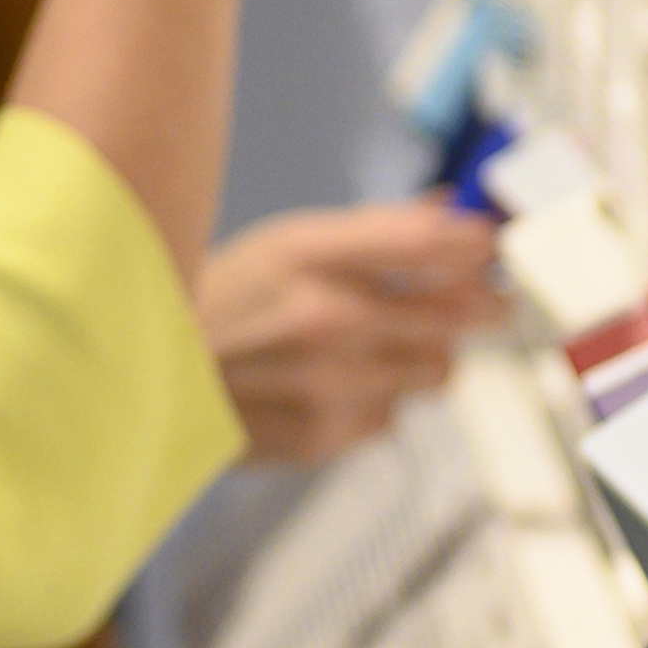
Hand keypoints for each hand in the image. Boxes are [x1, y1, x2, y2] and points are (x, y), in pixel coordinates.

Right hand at [199, 200, 500, 463]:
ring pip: (439, 370)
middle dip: (483, 304)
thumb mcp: (286, 243)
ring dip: (427, 356)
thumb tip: (453, 212)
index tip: (498, 243)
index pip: (428, 240)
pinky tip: (336, 385)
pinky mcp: (325, 435)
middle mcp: (322, 317)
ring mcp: (327, 383)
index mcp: (306, 253)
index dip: (481, 240)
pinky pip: (394, 416)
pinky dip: (380, 400)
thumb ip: (375, 231)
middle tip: (489, 301)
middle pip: (458, 312)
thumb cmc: (219, 302)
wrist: (148, 381)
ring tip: (384, 345)